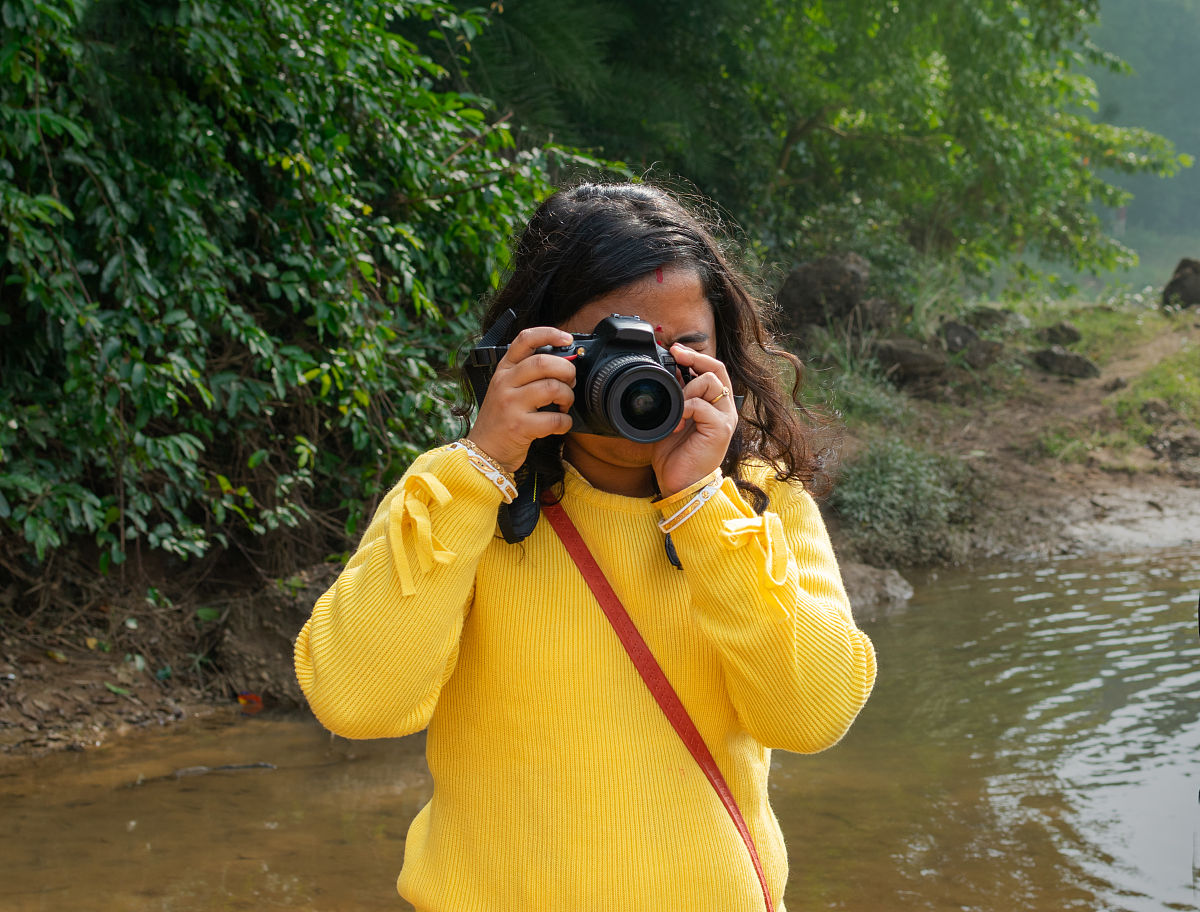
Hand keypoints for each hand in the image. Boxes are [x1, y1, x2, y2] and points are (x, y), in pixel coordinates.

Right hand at [467, 326, 576, 473]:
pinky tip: (560, 424)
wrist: (484, 451)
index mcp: (504, 369)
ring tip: (564, 405)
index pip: (525, 339)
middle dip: (567, 370)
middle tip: (570, 381)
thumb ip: (528, 374)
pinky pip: (555, 419)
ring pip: (552, 388)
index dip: (549, 333)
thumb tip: (565, 363)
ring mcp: (510, 404)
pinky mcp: (519, 427)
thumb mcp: (507, 389)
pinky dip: (565, 422)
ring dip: (568, 396)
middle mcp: (505, 383)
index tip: (567, 339)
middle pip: (544, 362)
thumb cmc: (502, 419)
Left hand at [651, 344, 737, 496]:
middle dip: (694, 358)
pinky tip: (676, 424)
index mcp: (716, 406)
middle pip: (717, 369)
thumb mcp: (673, 419)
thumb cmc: (677, 456)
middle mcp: (725, 410)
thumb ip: (676, 397)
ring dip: (686, 389)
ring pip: (709, 383)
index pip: (714, 370)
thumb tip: (672, 372)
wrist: (681, 484)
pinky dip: (684, 409)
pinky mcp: (720, 429)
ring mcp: (725, 419)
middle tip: (675, 355)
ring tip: (676, 410)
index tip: (675, 350)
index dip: (696, 356)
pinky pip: (701, 405)